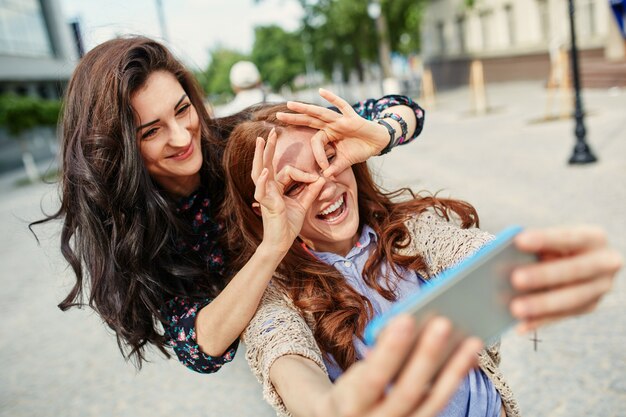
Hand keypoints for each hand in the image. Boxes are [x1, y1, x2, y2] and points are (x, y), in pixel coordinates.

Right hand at [252, 128, 324, 254]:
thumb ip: (311, 191)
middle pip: (266, 163)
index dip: (304, 174)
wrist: (281, 243)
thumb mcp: (303, 204)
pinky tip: (267, 170)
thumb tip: (321, 178)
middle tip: (271, 131)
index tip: (317, 179)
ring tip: (262, 141)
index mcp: (276, 187)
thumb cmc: (288, 225)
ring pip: (259, 171)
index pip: (287, 171)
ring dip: (260, 155)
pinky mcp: (265, 204)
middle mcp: (268, 188)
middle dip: (268, 147)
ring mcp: (264, 195)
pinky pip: (263, 189)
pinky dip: (264, 180)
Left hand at [276, 88, 390, 176]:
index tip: (324, 168)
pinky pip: (341, 106)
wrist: (378, 143)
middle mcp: (331, 125)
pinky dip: (332, 98)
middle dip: (294, 118)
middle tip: (277, 115)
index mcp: (328, 134)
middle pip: (309, 120)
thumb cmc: (360, 149)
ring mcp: (340, 120)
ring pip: (320, 113)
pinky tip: (320, 91)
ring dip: (305, 109)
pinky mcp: (352, 118)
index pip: (316, 142)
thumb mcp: (345, 161)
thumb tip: (325, 177)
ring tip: (290, 104)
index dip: (319, 155)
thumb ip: (335, 167)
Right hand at [316, 315, 482, 416]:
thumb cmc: (353, 391)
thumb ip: (375, 359)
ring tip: (471, 341)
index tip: (406, 318)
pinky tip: (469, 358)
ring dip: (454, 369)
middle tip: (443, 323)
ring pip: (432, 401)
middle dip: (426, 356)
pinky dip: (456, 379)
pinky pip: (441, 403)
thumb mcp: (352, 375)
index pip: (373, 376)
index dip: (390, 349)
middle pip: (407, 391)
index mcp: (351, 403)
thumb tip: (404, 329)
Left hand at [510, 225, 621, 332]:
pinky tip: (520, 325)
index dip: (544, 239)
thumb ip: (535, 245)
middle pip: (574, 270)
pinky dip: (540, 321)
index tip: (518, 241)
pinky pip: (563, 316)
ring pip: (571, 299)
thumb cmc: (555, 245)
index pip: (569, 237)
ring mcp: (600, 288)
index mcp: (593, 238)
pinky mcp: (590, 307)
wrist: (578, 261)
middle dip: (544, 275)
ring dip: (542, 305)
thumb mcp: (551, 240)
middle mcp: (605, 263)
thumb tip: (507, 255)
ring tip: (515, 309)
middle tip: (515, 279)